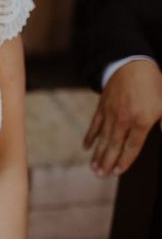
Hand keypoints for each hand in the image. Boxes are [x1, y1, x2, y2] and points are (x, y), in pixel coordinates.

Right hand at [84, 59, 161, 175]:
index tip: (118, 172)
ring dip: (97, 154)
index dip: (125, 161)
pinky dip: (90, 136)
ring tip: (93, 168)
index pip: (132, 147)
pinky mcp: (102, 106)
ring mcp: (110, 114)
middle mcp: (123, 120)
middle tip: (99, 175)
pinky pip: (94, 125)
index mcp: (141, 122)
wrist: (131, 63)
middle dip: (106, 162)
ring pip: (103, 138)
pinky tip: (86, 146)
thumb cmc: (152, 84)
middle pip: (114, 146)